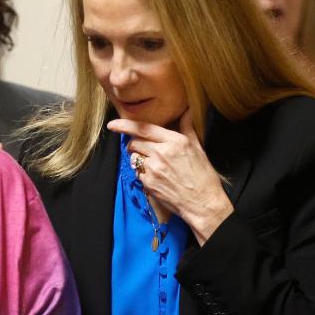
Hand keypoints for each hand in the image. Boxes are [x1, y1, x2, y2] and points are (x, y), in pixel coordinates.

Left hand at [108, 110, 233, 243]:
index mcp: (174, 141)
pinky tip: (155, 176)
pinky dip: (142, 173)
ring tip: (152, 164)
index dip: (124, 125)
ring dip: (138, 159)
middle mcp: (162, 152)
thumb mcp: (197, 148)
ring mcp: (153, 168)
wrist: (202, 202)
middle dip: (134, 144)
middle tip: (142, 149)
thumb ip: (187, 128)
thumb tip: (187, 111)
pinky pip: (137, 173)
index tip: (112, 125)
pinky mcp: (148, 183)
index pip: (143, 129)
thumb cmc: (202, 175)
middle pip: (135, 142)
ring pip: (133, 158)